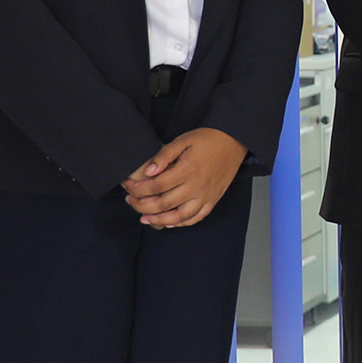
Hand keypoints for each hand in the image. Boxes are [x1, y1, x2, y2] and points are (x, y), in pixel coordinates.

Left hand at [123, 128, 246, 227]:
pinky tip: (169, 222)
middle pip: (163, 204)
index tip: (127, 186)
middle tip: (130, 201)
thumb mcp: (183, 140)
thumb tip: (148, 171)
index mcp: (187, 170)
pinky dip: (181, 223)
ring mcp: (206, 196)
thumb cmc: (207, 139)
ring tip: (144, 218)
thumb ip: (164, 155)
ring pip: (179, 216)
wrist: (234, 141)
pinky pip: (196, 218)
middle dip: (141, 205)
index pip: (155, 186)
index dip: (137, 189)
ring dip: (159, 220)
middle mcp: (196, 186)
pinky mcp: (213, 200)